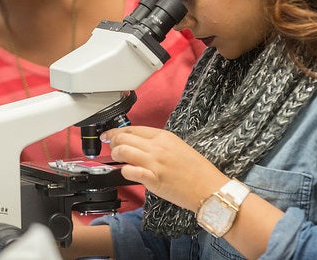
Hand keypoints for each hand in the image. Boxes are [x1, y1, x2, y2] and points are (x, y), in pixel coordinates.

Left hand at [101, 126, 227, 211]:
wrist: (208, 188)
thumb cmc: (196, 170)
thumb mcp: (177, 146)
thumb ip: (158, 143)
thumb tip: (139, 144)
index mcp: (164, 136)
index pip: (132, 129)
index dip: (116, 131)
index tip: (109, 135)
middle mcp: (157, 147)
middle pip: (124, 138)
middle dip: (112, 142)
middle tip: (111, 147)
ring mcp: (154, 163)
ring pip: (123, 151)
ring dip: (116, 155)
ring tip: (118, 160)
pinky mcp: (153, 179)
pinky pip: (129, 171)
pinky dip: (124, 171)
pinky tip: (127, 172)